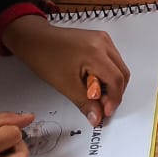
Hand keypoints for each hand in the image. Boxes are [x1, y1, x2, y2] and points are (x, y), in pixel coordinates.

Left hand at [3, 15, 129, 126]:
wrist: (35, 39)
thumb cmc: (45, 57)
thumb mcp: (65, 85)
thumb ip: (85, 103)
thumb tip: (97, 117)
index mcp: (96, 52)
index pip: (117, 79)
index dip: (114, 99)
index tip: (105, 112)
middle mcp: (104, 42)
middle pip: (122, 72)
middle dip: (114, 92)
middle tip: (101, 105)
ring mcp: (103, 39)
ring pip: (118, 66)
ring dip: (110, 83)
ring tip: (93, 93)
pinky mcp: (99, 40)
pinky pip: (111, 60)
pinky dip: (106, 73)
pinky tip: (92, 81)